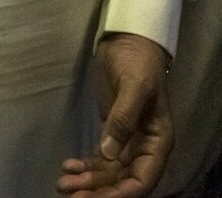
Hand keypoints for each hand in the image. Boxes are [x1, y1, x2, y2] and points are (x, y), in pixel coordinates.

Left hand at [58, 33, 172, 196]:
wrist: (128, 39)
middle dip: (99, 191)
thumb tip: (108, 154)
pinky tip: (67, 167)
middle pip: (122, 182)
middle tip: (71, 194)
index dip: (121, 194)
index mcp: (158, 140)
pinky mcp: (112, 134)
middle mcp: (145, 148)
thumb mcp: (134, 85)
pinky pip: (100, 160)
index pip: (143, 180)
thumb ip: (123, 119)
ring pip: (108, 174)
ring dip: (87, 182)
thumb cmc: (138, 60)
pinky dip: (85, 167)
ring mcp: (128, 143)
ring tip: (62, 183)